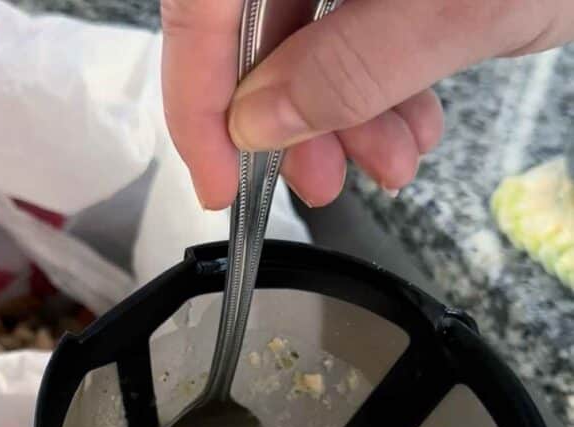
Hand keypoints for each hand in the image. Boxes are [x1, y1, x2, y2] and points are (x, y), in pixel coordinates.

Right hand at [162, 0, 573, 208]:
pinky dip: (376, 84)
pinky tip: (409, 122)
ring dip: (341, 112)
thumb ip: (353, 63)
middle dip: (288, 114)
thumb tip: (260, 120)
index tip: (218, 175)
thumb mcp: (459, 5)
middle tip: (317, 180)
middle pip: (250, 16)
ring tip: (387, 161)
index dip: (197, 92)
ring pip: (306, 26)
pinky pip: (354, 22)